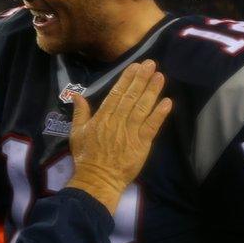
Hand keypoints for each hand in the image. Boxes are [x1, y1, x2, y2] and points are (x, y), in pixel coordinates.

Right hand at [67, 60, 171, 213]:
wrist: (98, 179)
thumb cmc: (86, 156)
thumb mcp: (76, 132)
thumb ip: (79, 112)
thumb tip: (77, 95)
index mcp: (102, 117)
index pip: (116, 94)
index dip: (127, 79)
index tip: (135, 66)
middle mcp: (117, 121)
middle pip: (131, 97)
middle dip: (141, 79)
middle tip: (151, 64)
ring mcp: (130, 132)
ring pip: (142, 108)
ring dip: (152, 91)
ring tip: (159, 76)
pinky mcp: (141, 144)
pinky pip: (152, 126)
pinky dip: (159, 114)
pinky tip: (167, 101)